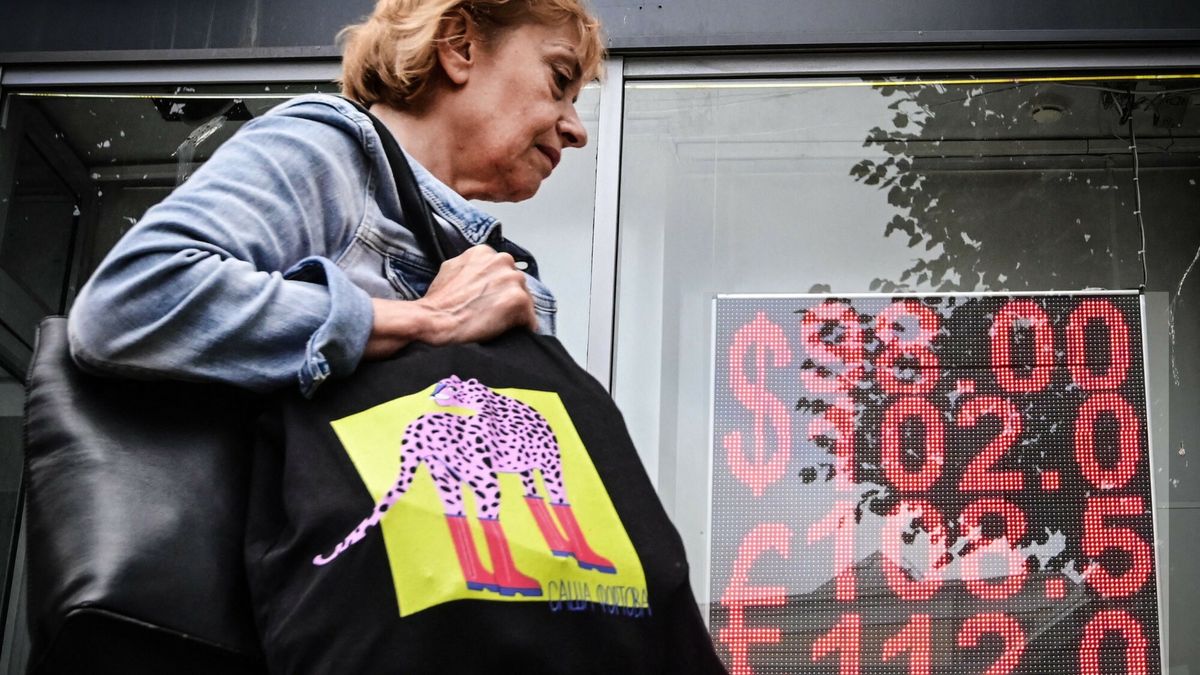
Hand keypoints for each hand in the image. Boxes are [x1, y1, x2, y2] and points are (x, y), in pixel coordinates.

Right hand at [363, 245, 536, 358]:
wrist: (434, 321)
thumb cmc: (439, 302)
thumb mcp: (451, 270)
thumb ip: (471, 267)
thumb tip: (479, 276)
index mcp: (485, 252)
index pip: (502, 270)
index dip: (497, 289)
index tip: (489, 301)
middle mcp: (502, 260)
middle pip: (517, 283)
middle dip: (507, 298)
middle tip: (491, 315)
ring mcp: (512, 279)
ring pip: (526, 300)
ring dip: (515, 313)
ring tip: (496, 325)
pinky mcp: (519, 300)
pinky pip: (530, 319)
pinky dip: (522, 328)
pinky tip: (505, 333)